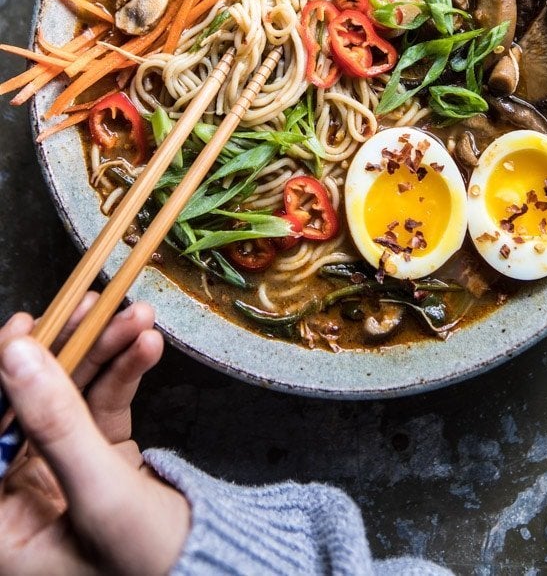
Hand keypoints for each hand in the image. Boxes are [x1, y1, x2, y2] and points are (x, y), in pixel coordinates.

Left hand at [0, 297, 189, 575]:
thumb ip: (56, 422)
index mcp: (2, 522)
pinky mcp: (99, 456)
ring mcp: (61, 471)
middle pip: (28, 402)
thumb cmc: (149, 564)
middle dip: (64, 350)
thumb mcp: (99, 493)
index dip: (2, 375)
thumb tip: (17, 353)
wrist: (216, 571)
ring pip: (68, 393)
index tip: (27, 328)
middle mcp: (22, 493)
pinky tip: (146, 344)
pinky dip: (126, 371)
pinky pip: (103, 402)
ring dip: (103, 350)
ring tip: (138, 316)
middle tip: (90, 306)